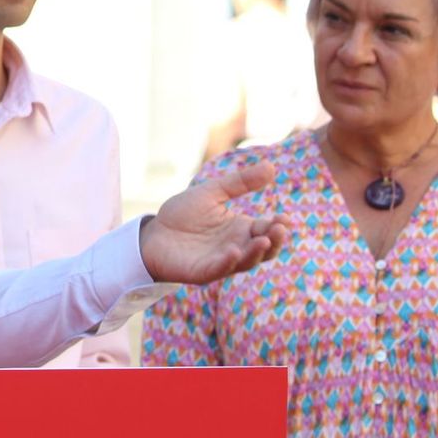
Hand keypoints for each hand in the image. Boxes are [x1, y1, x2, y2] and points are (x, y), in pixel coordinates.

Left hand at [139, 160, 288, 283]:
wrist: (152, 232)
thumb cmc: (182, 214)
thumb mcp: (212, 192)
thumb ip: (240, 182)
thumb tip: (271, 166)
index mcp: (241, 229)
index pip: (267, 229)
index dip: (279, 226)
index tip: (285, 218)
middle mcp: (237, 247)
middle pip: (265, 249)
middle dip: (275, 240)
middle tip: (280, 228)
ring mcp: (221, 261)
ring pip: (246, 261)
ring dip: (256, 252)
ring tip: (262, 240)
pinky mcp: (203, 272)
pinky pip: (220, 269)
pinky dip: (228, 262)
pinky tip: (233, 251)